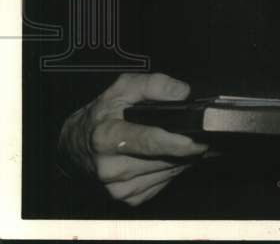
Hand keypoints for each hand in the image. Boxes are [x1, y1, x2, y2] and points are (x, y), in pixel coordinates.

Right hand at [59, 72, 209, 206]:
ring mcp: (119, 187)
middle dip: (188, 146)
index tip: (199, 139)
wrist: (77, 145)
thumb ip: (154, 85)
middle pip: (165, 158)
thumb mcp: (123, 88)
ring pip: (169, 171)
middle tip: (198, 131)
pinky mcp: (128, 198)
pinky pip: (164, 182)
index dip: (176, 142)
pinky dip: (172, 168)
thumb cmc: (102, 114)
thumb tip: (183, 94)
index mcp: (107, 137)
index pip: (148, 142)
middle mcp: (111, 167)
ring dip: (183, 157)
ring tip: (182, 140)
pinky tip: (168, 154)